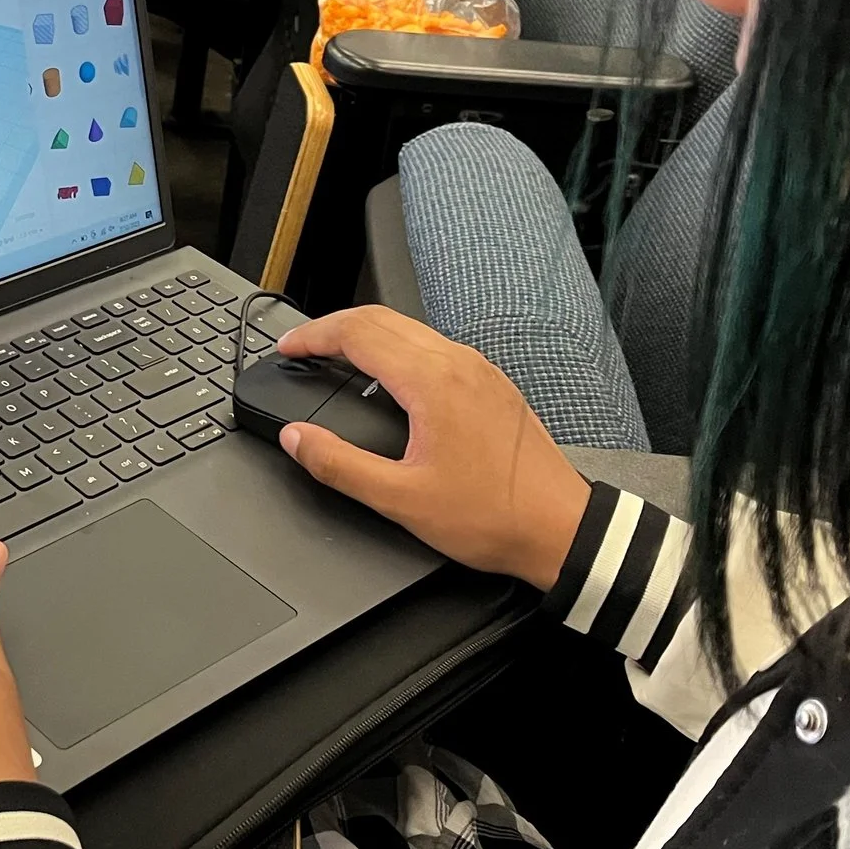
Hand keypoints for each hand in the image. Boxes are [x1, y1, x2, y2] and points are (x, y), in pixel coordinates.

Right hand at [274, 307, 591, 588]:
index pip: (357, 334)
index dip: (313, 336)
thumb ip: (339, 465)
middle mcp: (459, 364)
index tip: (288, 348)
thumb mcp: (401, 500)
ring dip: (366, 334)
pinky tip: (389, 378)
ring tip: (337, 357)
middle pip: (381, 318)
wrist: (561, 529)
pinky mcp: (492, 384)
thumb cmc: (494, 516)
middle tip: (303, 347)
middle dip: (334, 327)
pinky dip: (398, 348)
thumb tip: (296, 439)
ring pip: (410, 328)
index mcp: (433, 382)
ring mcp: (480, 370)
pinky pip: (435, 347)